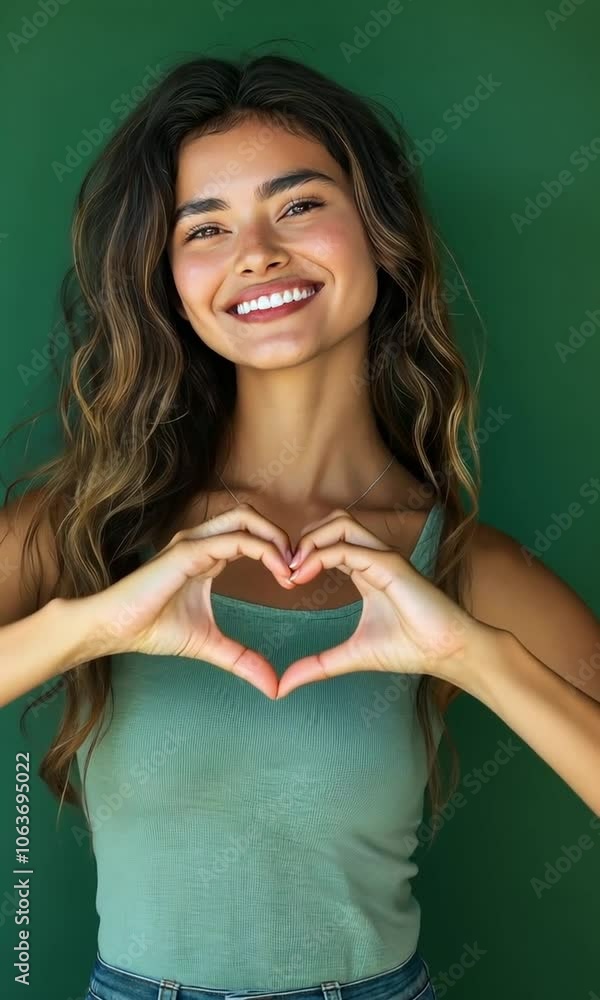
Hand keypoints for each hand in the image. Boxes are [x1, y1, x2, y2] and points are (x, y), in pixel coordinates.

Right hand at [80, 505, 293, 698]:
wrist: (113, 629)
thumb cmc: (152, 629)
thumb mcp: (209, 645)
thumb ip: (242, 660)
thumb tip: (273, 687)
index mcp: (207, 554)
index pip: (249, 533)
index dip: (277, 549)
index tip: (293, 580)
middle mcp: (201, 540)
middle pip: (250, 516)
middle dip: (281, 535)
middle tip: (300, 568)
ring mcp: (193, 542)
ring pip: (245, 518)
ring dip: (275, 538)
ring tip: (291, 568)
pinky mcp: (187, 551)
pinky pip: (234, 539)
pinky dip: (263, 550)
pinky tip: (279, 571)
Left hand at [277, 508, 481, 698]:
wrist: (447, 653)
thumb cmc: (409, 649)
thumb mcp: (351, 656)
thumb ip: (318, 666)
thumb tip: (283, 686)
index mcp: (366, 569)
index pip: (329, 541)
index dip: (303, 554)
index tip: (284, 582)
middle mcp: (374, 556)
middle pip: (332, 522)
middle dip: (302, 539)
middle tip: (283, 570)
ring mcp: (383, 557)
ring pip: (339, 523)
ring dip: (309, 541)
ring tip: (292, 571)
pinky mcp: (390, 564)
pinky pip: (347, 548)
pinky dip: (319, 556)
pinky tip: (302, 576)